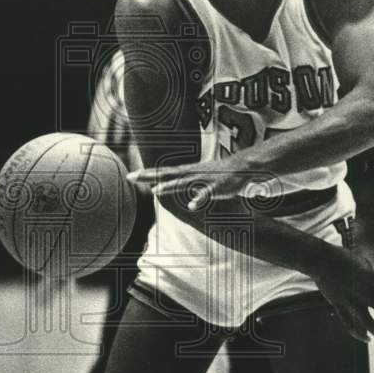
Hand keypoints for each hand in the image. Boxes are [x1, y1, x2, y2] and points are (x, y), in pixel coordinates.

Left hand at [128, 156, 257, 209]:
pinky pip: (206, 194)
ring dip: (169, 186)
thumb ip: (182, 180)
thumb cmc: (218, 173)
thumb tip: (166, 185)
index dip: (147, 173)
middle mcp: (192, 173)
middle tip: (131, 176)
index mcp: (187, 170)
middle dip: (149, 176)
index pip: (163, 171)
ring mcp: (203, 179)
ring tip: (155, 191)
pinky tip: (191, 206)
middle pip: (167, 174)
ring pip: (184, 183)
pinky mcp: (217, 186)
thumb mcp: (196, 175)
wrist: (243, 166)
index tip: (130, 175)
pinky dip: (199, 199)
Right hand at [310, 244, 373, 342]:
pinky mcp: (339, 306)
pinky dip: (359, 334)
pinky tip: (367, 338)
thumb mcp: (364, 263)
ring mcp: (351, 301)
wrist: (321, 260)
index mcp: (372, 280)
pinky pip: (350, 325)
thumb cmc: (344, 258)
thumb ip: (373, 278)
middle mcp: (363, 292)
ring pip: (368, 324)